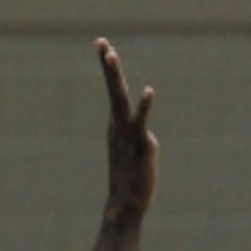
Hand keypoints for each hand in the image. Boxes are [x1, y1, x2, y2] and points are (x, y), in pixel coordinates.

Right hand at [97, 38, 157, 223]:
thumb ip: (139, 141)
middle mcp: (120, 126)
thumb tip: (146, 138)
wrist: (125, 208)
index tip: (102, 44)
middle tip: (102, 42)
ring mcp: (128, 135)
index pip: (113, 92)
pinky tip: (149, 92)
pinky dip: (145, 107)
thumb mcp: (134, 155)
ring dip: (114, 77)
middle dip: (108, 66)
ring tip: (111, 55)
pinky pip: (142, 123)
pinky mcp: (142, 145)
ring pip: (120, 100)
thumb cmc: (130, 184)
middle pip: (114, 90)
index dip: (108, 68)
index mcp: (117, 126)